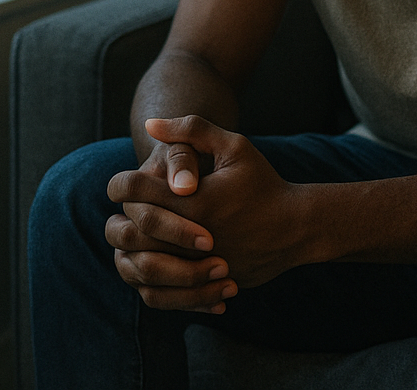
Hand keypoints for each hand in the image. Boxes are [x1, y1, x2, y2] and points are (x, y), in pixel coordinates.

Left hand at [114, 116, 311, 290]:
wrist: (296, 228)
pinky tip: (153, 260)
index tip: (122, 185)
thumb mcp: (234, 147)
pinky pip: (163, 292)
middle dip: (125, 215)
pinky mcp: (206, 287)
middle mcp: (192, 236)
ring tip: (136, 233)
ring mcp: (199, 267)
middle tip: (129, 208)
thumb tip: (149, 125)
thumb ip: (192, 131)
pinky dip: (149, 278)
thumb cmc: (263, 184)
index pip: (134, 190)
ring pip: (142, 265)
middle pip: (131, 228)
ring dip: (132, 248)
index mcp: (195, 200)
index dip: (119, 184)